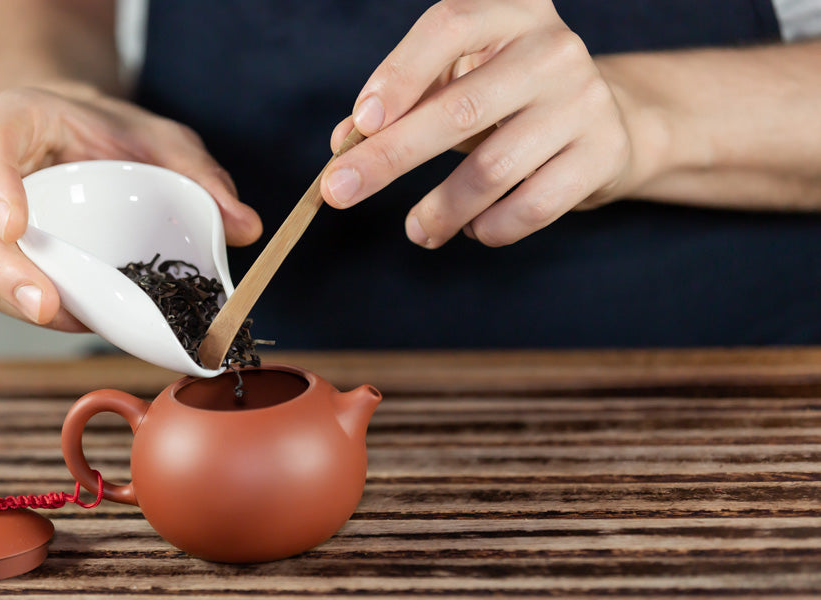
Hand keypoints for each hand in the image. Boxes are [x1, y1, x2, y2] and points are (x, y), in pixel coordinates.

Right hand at [0, 83, 261, 329]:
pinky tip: (76, 320)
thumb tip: (247, 228)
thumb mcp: (162, 139)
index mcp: (13, 124)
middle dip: (1, 270)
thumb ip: (201, 175)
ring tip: (69, 322)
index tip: (16, 225)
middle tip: (45, 306)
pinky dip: (32, 309)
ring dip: (15, 301)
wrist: (75, 135)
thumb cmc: (111, 133)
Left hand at [322, 0, 640, 247]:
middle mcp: (552, 47)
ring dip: (441, 210)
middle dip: (390, 157)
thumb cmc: (509, 98)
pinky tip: (474, 229)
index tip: (361, 123)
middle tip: (340, 192)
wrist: (607, 121)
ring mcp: (584, 100)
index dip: (399, 75)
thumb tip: (344, 144)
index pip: (448, 27)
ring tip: (417, 230)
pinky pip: (532, 206)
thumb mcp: (458, 82)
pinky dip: (491, 228)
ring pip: (494, 169)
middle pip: (461, 109)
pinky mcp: (603, 153)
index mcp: (510, 10)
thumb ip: (402, 105)